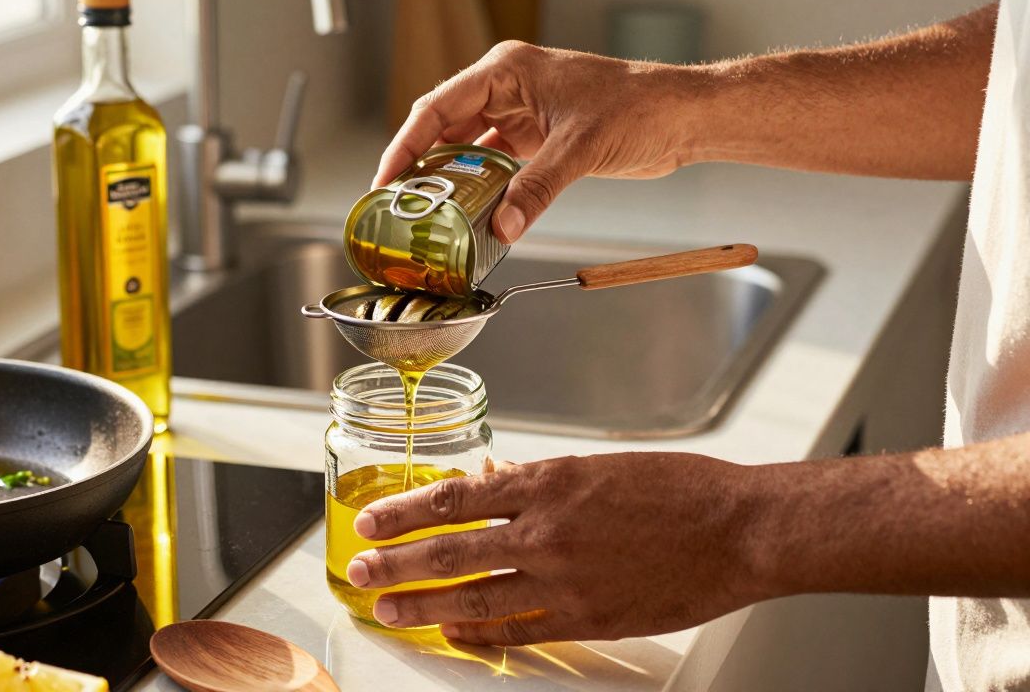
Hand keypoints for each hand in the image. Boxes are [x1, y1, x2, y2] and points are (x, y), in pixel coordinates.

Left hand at [344, 454, 764, 644]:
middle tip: (361, 569)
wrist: (740, 528)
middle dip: (396, 561)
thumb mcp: (601, 466)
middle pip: (450, 548)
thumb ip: (542, 480)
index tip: (373, 521)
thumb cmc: (681, 489)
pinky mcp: (588, 617)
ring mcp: (565, 577)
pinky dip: (480, 634)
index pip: (455, 497)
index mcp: (549, 481)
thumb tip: (493, 483)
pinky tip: (455, 634)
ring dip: (424, 604)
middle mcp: (547, 528)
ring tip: (388, 609)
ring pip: (473, 595)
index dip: (405, 512)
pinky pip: (519, 630)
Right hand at [373, 42, 705, 243]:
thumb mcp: (580, 148)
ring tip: (427, 215)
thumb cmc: (638, 106)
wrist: (679, 117)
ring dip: (450, 181)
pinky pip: (493, 165)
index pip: (436, 108)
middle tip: (399, 206)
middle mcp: (506, 88)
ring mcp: (520, 113)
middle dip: (421, 168)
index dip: (404, 145)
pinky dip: (481, 189)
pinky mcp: (535, 139)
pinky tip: (469, 213)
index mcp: (506, 70)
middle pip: (444, 129)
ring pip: (466, 149)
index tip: (386, 181)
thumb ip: (536, 188)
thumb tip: (503, 226)